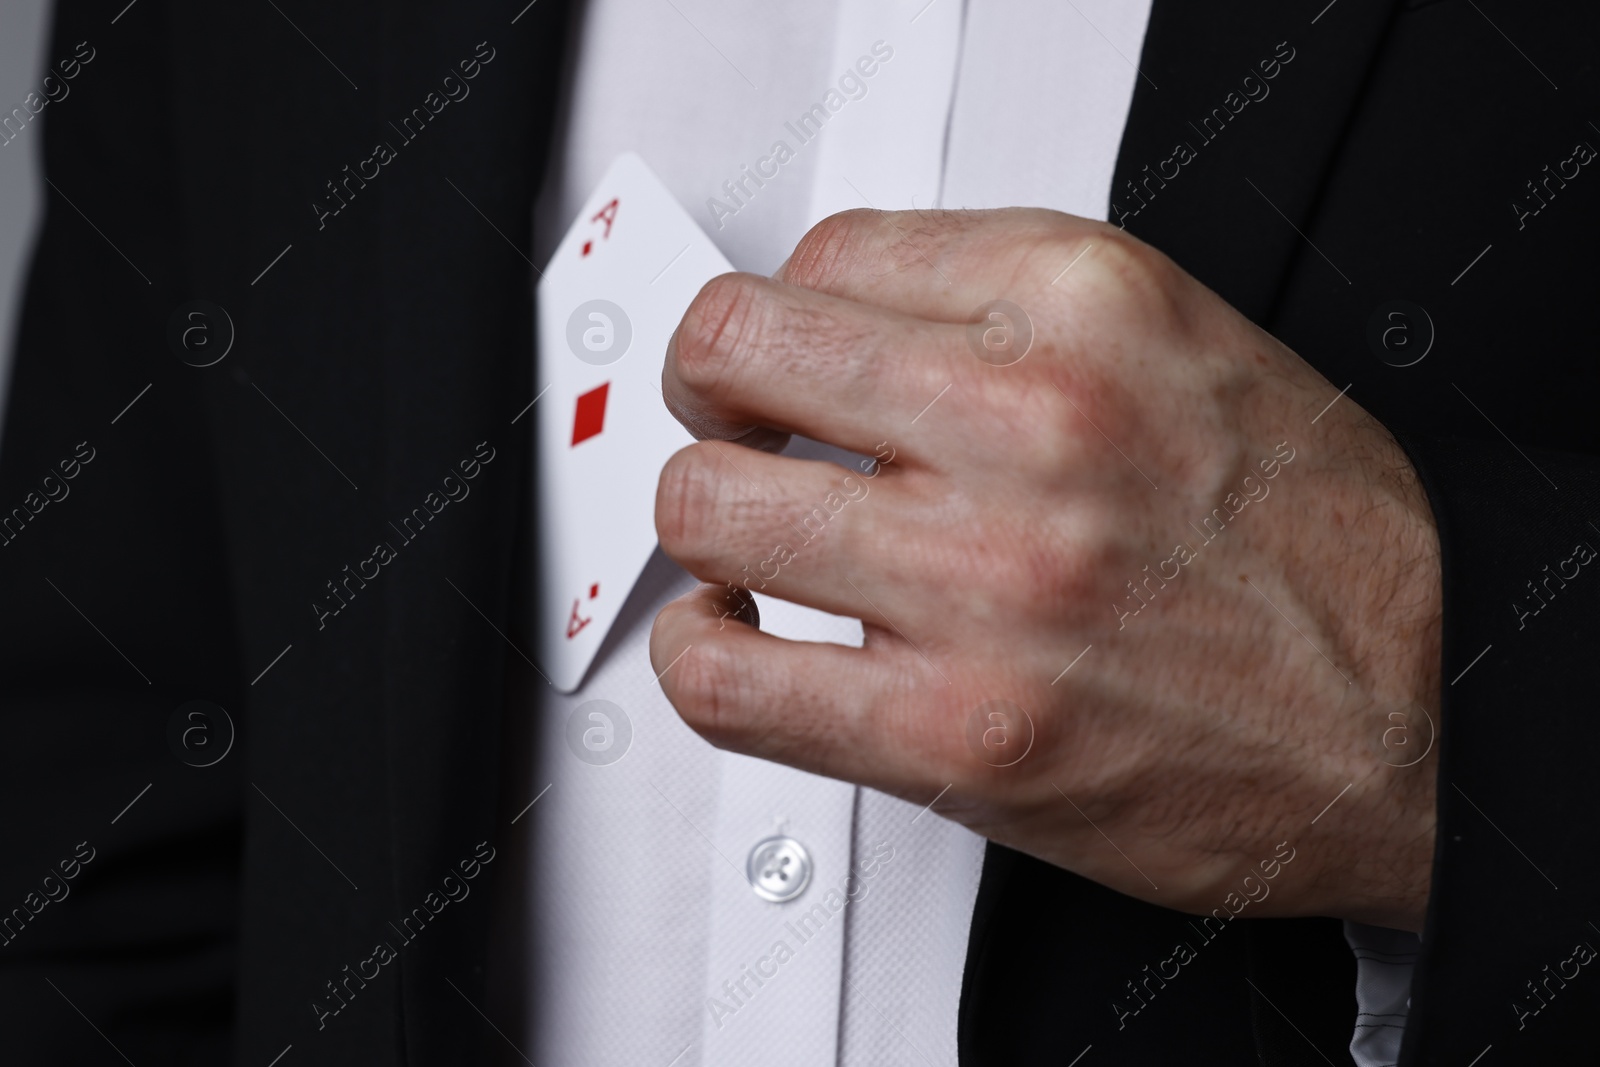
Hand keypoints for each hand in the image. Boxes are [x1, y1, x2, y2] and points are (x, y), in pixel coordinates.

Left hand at [650, 209, 1441, 931]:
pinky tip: (742, 641)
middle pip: (731, 353)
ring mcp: (986, 583)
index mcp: (1085, 304)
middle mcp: (1032, 424)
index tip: (784, 365)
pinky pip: (725, 677)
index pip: (824, 255)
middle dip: (712, 395)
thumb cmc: (1313, 540)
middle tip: (733, 432)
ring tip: (749, 546)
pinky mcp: (958, 733)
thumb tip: (840, 319)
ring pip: (705, 505)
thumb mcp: (1181, 341)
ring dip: (704, 523)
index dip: (783, 315)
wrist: (1425, 711)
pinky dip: (699, 653)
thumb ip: (1004, 310)